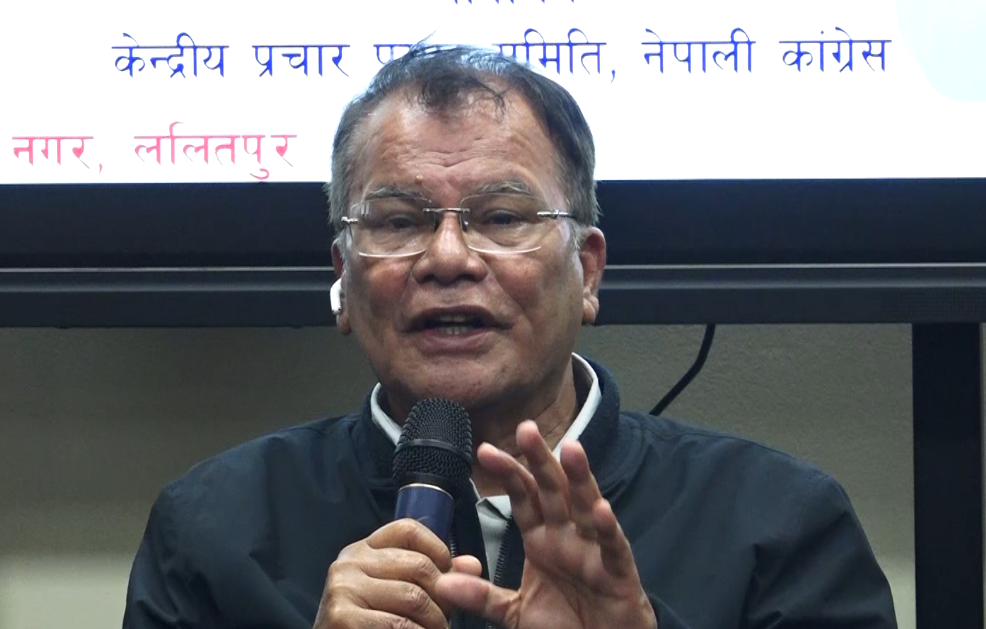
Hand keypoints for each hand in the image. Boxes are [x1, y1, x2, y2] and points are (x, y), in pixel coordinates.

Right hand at [314, 518, 481, 628]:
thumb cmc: (370, 624)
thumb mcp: (398, 594)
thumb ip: (434, 578)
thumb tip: (472, 565)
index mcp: (362, 550)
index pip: (408, 529)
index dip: (439, 550)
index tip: (450, 578)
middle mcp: (348, 562)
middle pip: (418, 565)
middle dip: (443, 596)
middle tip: (445, 618)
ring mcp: (342, 589)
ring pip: (413, 598)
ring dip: (435, 622)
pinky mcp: (341, 617)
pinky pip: (399, 625)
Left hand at [434, 421, 656, 628]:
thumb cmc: (565, 626)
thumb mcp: (514, 613)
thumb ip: (482, 596)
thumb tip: (442, 583)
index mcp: (542, 539)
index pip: (523, 497)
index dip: (508, 472)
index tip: (485, 450)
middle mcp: (567, 537)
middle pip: (552, 490)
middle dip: (540, 460)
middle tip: (526, 429)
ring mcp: (594, 551)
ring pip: (586, 506)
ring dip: (579, 478)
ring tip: (571, 449)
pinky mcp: (618, 573)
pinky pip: (612, 547)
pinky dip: (606, 529)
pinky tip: (600, 509)